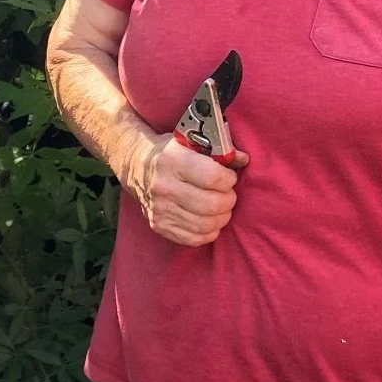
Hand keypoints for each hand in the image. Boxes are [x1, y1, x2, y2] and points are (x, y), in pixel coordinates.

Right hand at [127, 133, 248, 247]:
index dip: (229, 179)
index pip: (213, 177)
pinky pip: (194, 239)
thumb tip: (244, 160)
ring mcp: (160, 209)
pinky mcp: (159, 226)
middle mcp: (164, 187)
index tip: (229, 177)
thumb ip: (220, 149)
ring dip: (221, 218)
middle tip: (228, 195)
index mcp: (173, 161)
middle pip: (212, 205)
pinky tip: (209, 220)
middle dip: (228, 200)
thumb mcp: (192, 142)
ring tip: (221, 208)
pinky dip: (208, 232)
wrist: (137, 166)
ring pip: (206, 225)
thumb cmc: (171, 153)